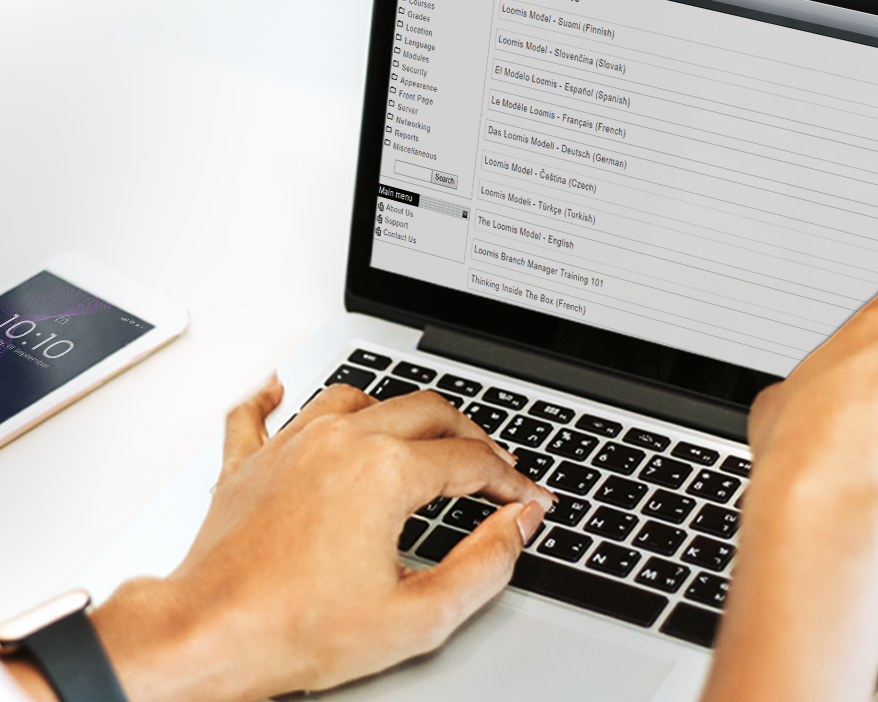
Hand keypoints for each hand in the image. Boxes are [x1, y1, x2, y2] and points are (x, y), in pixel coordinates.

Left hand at [87, 380, 554, 701]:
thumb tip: (518, 525)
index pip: (473, 460)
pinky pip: (258, 411)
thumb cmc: (293, 630)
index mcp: (386, 472)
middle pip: (428, 412)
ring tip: (421, 432)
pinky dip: (273, 396)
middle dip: (472, 436)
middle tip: (492, 464)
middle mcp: (342, 441)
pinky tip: (277, 387)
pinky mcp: (247, 464)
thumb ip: (485, 564)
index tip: (527, 498)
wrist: (203, 637)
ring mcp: (291, 446)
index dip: (512, 481)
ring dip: (398, 411)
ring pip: (359, 398)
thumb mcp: (417, 616)